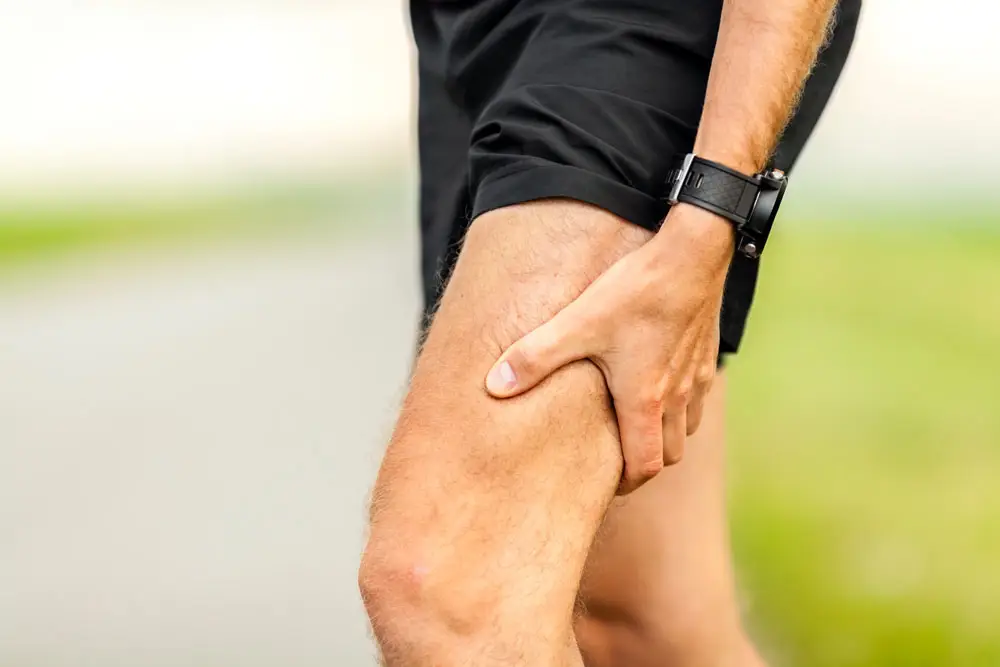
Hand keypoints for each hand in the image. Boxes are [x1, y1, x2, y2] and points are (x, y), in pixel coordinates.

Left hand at [484, 204, 733, 493]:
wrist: (693, 254)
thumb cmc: (636, 291)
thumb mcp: (577, 323)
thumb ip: (534, 357)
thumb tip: (493, 386)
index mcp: (645, 402)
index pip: (645, 467)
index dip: (626, 484)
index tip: (606, 485)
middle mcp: (676, 397)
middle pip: (670, 454)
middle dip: (645, 463)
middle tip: (617, 460)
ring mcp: (695, 377)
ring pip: (685, 426)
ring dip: (663, 434)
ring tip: (634, 424)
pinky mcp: (706, 354)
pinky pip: (697, 395)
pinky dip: (679, 403)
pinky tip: (657, 381)